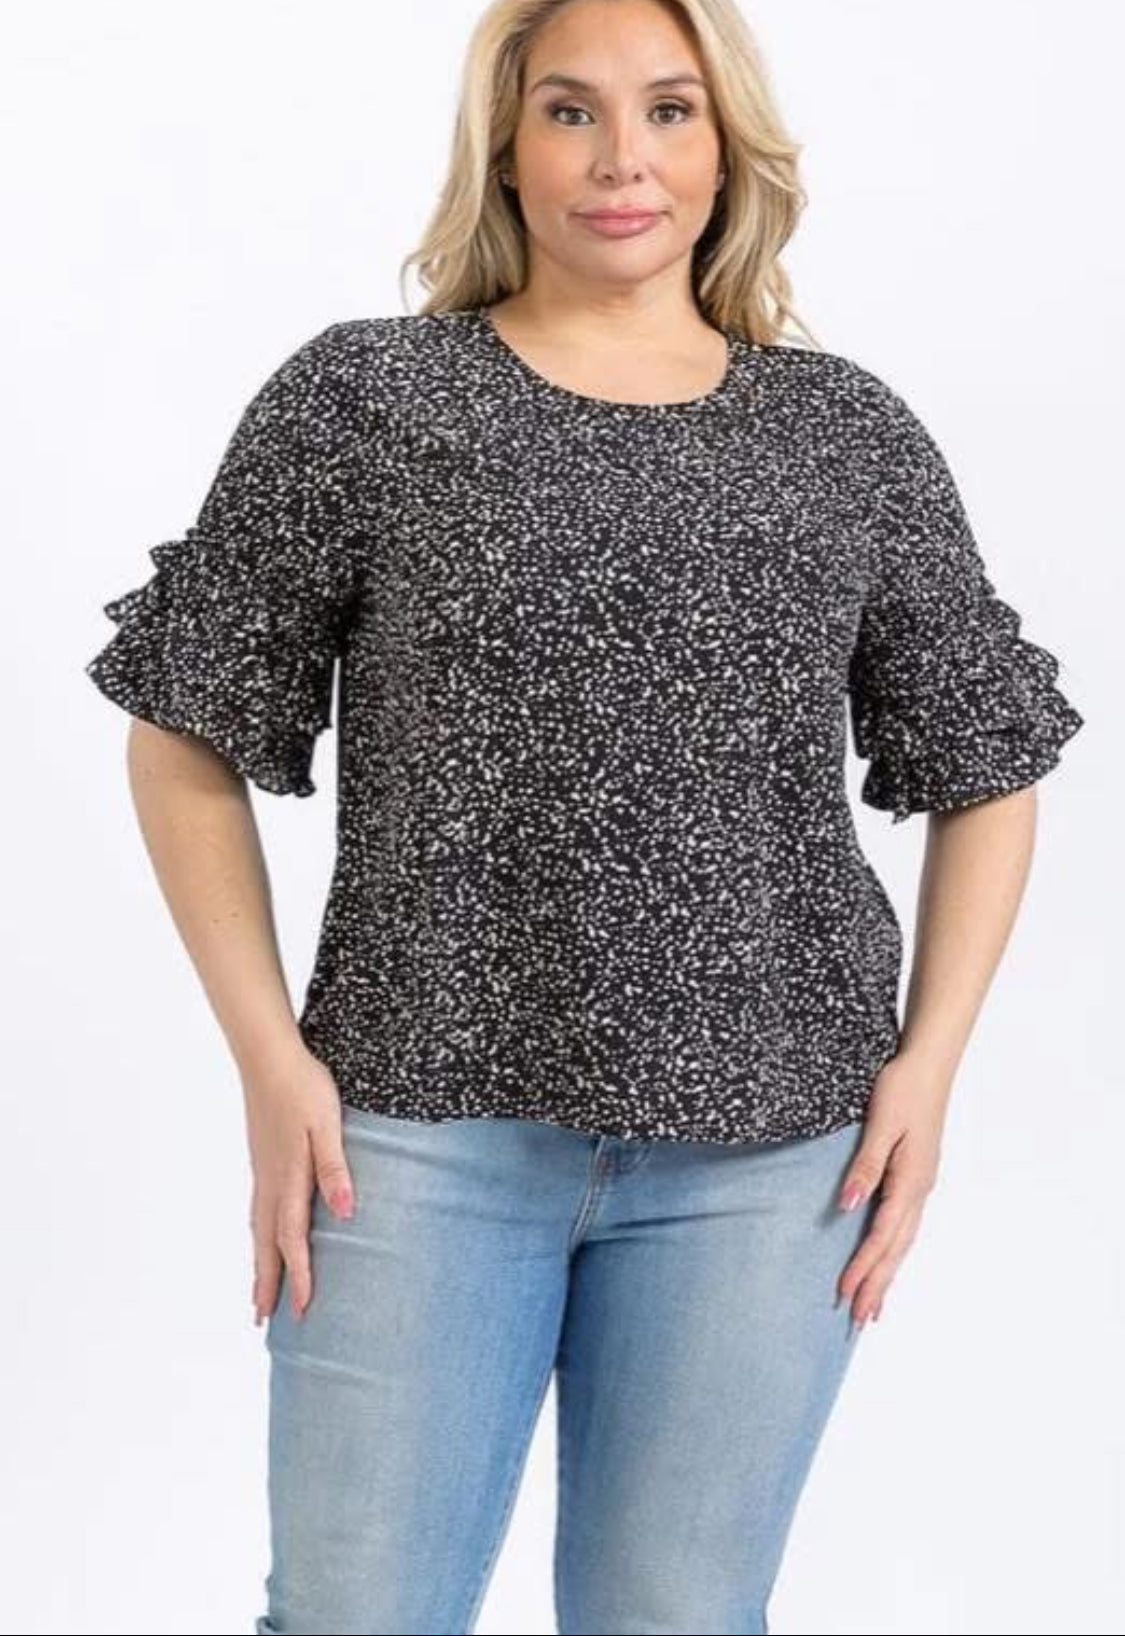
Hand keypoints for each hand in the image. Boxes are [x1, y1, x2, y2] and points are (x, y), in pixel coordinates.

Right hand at [242, 1046, 355, 1324]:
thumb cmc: (304, 1088)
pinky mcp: (262, 1159)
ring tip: (258, 1291)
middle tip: (262, 1320)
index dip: (299, 1277)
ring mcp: (262, 1171)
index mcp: (289, 1178)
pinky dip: (258, 1235)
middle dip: (267, 1282)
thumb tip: (345, 1212)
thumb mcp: (329, 1125)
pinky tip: (262, 1235)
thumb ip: (335, 1169)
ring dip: (259, 1262)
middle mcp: (270, 1182)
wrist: (269, 1058)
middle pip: (267, 1243)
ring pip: (258, 1228)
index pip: (293, 1239)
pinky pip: (257, 1210)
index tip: (303, 1311)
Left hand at [835, 1052, 948, 1326]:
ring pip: (903, 1241)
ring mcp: (921, 1185)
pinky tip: (887, 1260)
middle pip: (897, 1249)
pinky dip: (894, 1250)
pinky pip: (905, 1225)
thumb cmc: (902, 1089)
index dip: (863, 1267)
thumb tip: (847, 1205)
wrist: (928, 1064)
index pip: (883, 1236)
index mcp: (911, 1181)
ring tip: (874, 1306)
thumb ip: (865, 1166)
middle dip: (878, 1284)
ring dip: (888, 1274)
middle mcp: (920, 1190)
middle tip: (860, 1320)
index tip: (844, 1294)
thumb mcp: (880, 1124)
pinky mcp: (917, 1177)